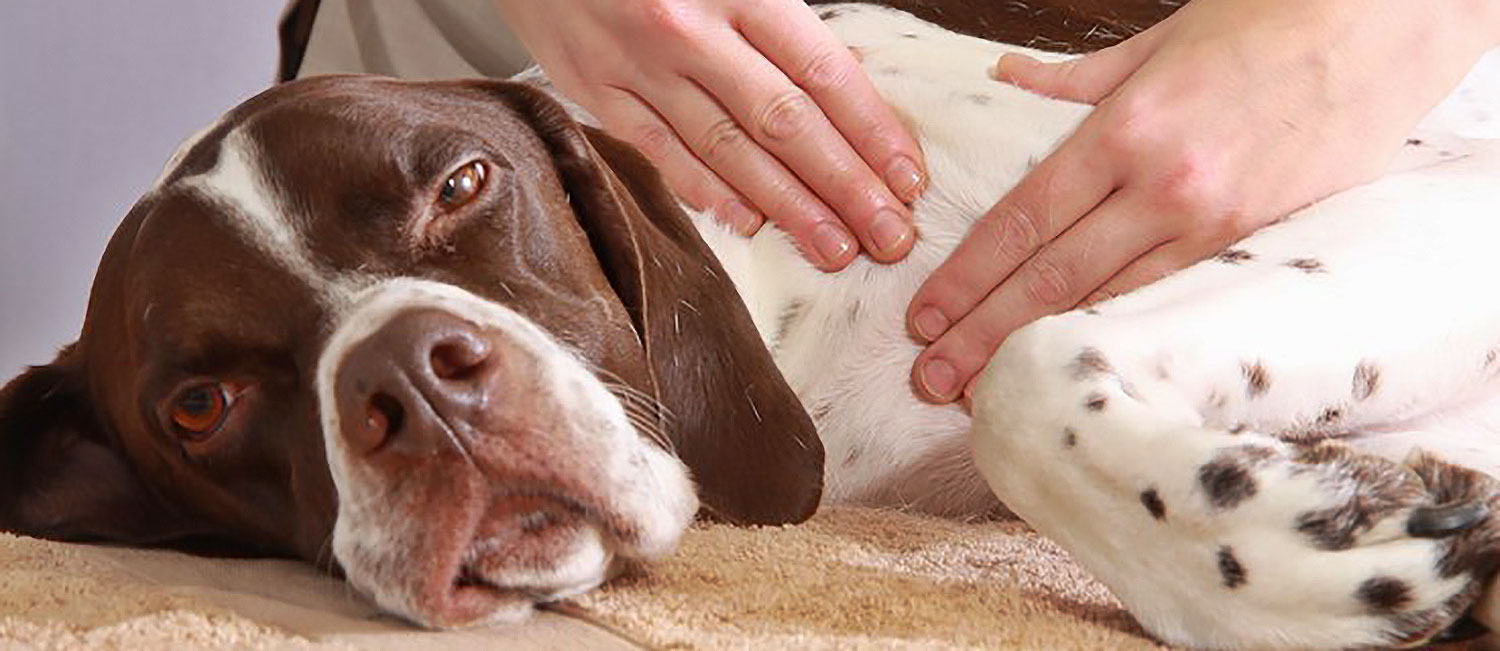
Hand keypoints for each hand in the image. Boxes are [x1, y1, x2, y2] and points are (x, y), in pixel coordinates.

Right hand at [495, 0, 926, 269]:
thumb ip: (781, 17)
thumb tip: (844, 79)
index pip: (823, 72)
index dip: (872, 130)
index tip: (906, 178)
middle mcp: (692, 31)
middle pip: (785, 122)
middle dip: (845, 186)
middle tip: (888, 236)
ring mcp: (641, 65)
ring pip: (728, 150)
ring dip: (788, 207)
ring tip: (834, 249)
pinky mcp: (596, 89)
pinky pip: (660, 153)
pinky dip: (706, 192)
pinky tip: (749, 224)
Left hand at [906, 0, 1499, 403]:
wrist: (1377, 32)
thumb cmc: (1262, 24)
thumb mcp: (1154, 41)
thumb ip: (1072, 77)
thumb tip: (1006, 75)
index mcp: (1124, 130)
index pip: (1022, 221)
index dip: (967, 276)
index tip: (924, 316)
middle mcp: (1161, 185)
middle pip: (1049, 276)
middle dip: (981, 333)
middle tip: (931, 378)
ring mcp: (1210, 222)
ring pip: (1105, 302)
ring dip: (1036, 349)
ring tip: (983, 390)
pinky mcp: (1251, 246)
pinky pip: (1165, 301)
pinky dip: (1112, 336)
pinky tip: (1070, 365)